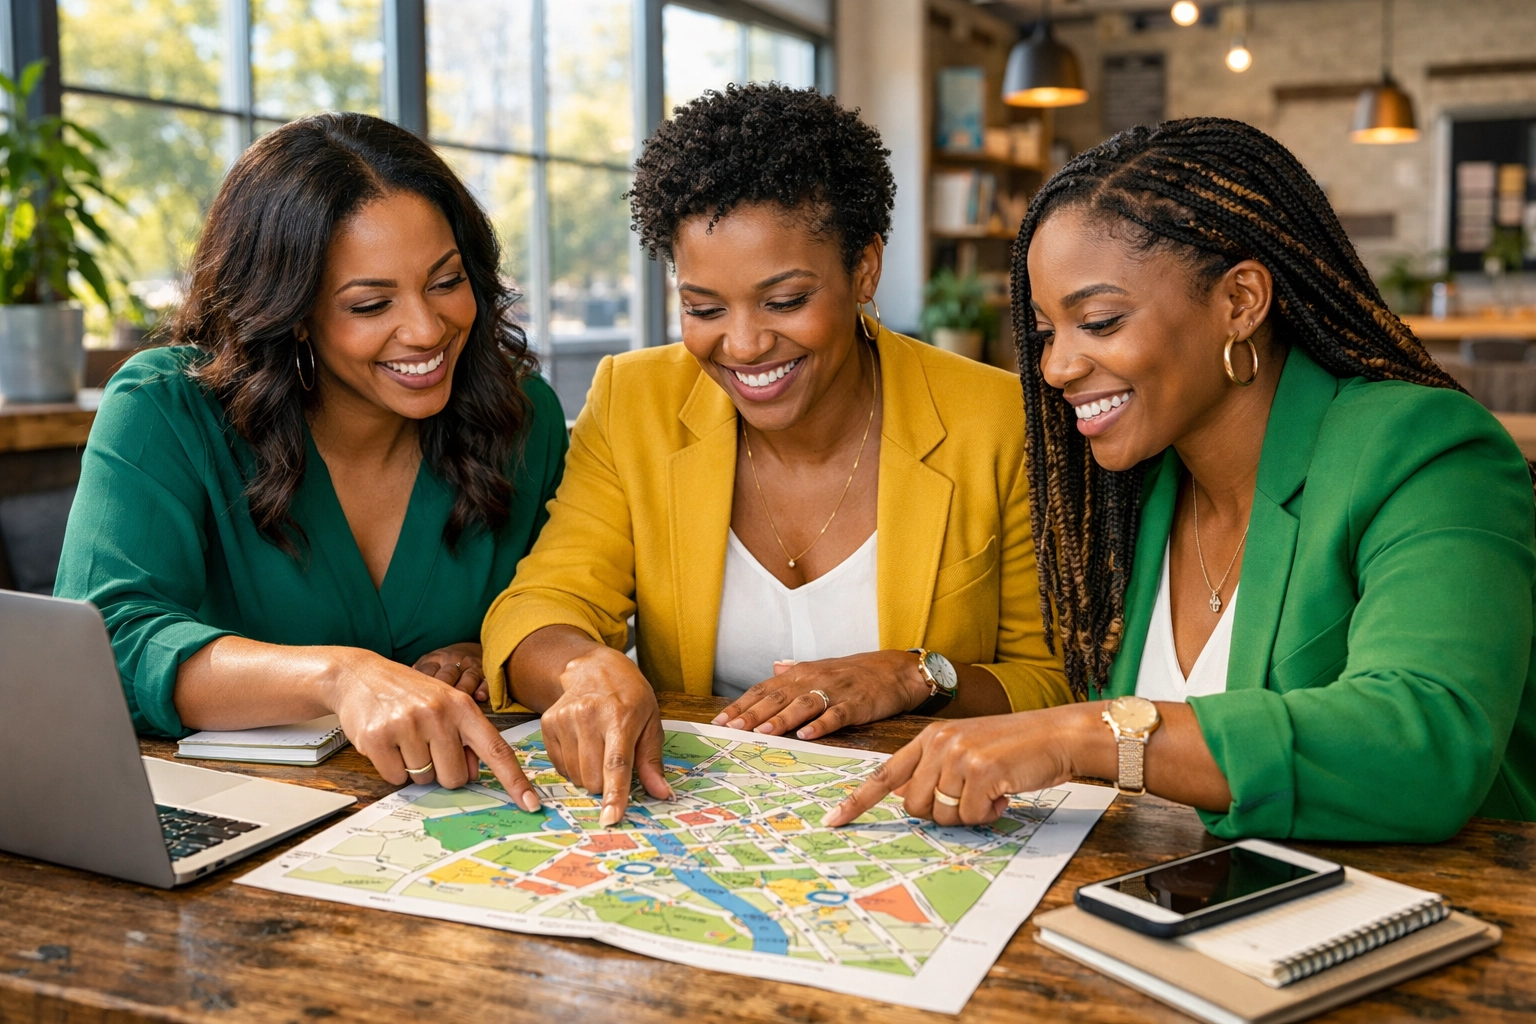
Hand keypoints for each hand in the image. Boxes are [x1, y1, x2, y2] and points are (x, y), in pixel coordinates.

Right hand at [325, 648, 539, 810]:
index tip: (531, 803)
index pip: (496, 749)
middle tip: (426, 745)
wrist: (359, 676)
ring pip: (424, 779)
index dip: (515, 780)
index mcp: (462, 706)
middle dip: (442, 770)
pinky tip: (387, 743)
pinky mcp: (378, 739)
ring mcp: (407, 725)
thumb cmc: (410, 694)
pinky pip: (395, 778)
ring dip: (414, 767)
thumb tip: (474, 773)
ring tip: (404, 738)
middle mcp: (438, 714)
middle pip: (455, 777)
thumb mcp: (445, 705)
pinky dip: (391, 768)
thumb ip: (465, 737)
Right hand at [538, 644, 673, 825]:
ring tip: (598, 749)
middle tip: (613, 762)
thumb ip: (652, 760)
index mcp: (620, 717)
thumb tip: (661, 793)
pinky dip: (573, 766)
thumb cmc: (628, 695)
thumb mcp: (650, 721)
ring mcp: (565, 719)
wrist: (592, 667)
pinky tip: (583, 745)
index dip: (615, 794)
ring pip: (575, 776)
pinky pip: (560, 767)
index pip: (616, 764)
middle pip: (593, 778)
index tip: (611, 818)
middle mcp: (588, 717)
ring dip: (589, 775)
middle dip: (605, 783)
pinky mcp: (548, 724)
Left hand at [710, 650, 931, 739]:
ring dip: (781, 718)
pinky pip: (837, 715)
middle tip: (730, 729)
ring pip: (803, 705)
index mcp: (801, 673)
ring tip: (762, 732)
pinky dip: (821, 725)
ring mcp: (836, 691)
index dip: (742, 704)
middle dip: (752, 714)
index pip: (764, 688)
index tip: (720, 721)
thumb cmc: (856, 674)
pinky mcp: (857, 704)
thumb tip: (773, 668)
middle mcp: (814, 679)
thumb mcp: (822, 669)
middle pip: (778, 697)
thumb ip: (795, 672)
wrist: (896, 670)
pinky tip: (807, 735)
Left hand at [824, 705, 1090, 827]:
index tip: (835, 819)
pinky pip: (970, 816)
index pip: (885, 772)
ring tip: (991, 792)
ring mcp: (958, 755)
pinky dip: (988, 815)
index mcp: (931, 737)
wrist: (1057, 734)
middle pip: (913, 805)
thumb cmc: (1016, 748)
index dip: (859, 800)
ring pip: (942, 814)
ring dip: (968, 815)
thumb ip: (937, 770)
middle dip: (940, 814)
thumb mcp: (967, 749)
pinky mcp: (980, 771)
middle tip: (970, 801)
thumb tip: (912, 801)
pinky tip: (1003, 794)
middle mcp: (939, 743)